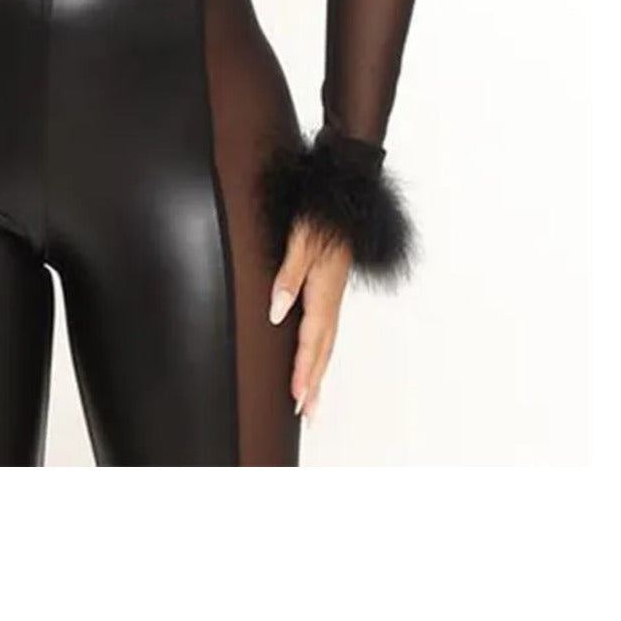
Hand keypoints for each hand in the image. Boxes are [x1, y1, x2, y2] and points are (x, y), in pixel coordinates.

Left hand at [268, 221, 351, 423]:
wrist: (343, 205)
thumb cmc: (321, 218)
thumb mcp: (300, 240)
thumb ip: (288, 276)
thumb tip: (277, 310)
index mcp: (323, 291)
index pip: (312, 339)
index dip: (303, 369)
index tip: (296, 395)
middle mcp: (330, 300)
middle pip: (323, 350)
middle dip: (314, 383)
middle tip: (306, 414)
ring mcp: (333, 298)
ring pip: (327, 345)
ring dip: (319, 374)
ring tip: (311, 403)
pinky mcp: (331, 294)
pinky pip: (328, 334)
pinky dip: (322, 355)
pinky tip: (316, 364)